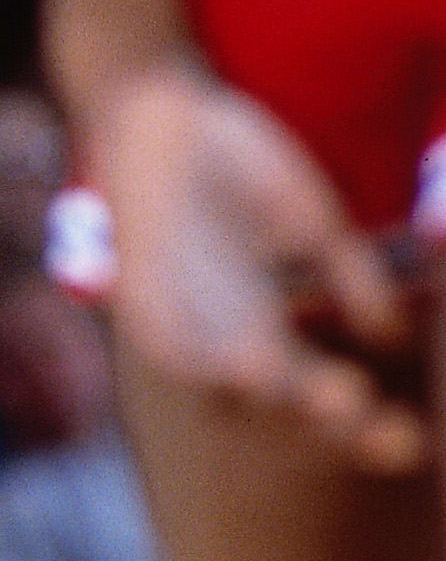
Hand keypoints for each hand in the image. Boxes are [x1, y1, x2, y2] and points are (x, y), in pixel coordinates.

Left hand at [82, 58, 427, 471]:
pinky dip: (207, 363)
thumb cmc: (238, 169)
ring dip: (285, 398)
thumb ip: (348, 270)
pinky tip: (247, 368)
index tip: (415, 441)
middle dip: (340, 422)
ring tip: (334, 400)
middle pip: (292, 405)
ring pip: (237, 389)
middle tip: (391, 438)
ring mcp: (188, 328)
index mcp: (278, 327)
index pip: (331, 393)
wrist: (159, 119)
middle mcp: (234, 341)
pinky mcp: (146, 304)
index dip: (371, 425)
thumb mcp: (309, 217)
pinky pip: (175, 347)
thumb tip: (389, 333)